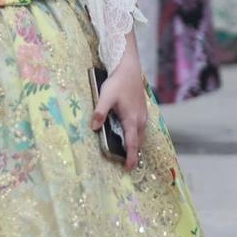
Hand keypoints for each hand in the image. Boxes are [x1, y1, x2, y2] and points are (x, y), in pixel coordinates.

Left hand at [93, 52, 150, 170]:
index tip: (129, 168)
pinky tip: (128, 132)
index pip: (132, 143)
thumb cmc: (118, 82)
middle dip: (133, 152)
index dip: (131, 157)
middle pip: (138, 142)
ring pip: (140, 135)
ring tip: (126, 150)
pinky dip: (136, 135)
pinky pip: (141, 128)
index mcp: (132, 120)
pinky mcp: (143, 110)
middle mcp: (140, 120)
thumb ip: (100, 113)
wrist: (129, 67)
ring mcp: (143, 115)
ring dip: (134, 143)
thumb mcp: (105, 97)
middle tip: (125, 162)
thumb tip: (93, 127)